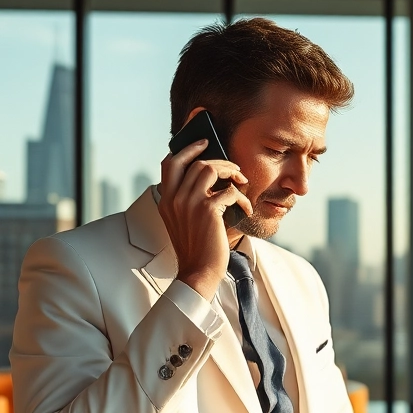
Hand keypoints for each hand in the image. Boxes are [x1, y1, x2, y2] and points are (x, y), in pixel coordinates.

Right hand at [158, 139, 251, 299]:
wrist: (198, 272)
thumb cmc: (197, 247)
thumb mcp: (184, 220)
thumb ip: (188, 199)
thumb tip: (210, 176)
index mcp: (166, 200)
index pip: (169, 163)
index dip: (186, 147)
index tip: (202, 140)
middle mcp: (174, 198)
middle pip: (194, 161)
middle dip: (218, 159)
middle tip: (233, 165)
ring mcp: (188, 202)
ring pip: (210, 169)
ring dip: (231, 172)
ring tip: (241, 181)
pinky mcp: (207, 210)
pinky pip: (229, 190)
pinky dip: (241, 197)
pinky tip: (246, 207)